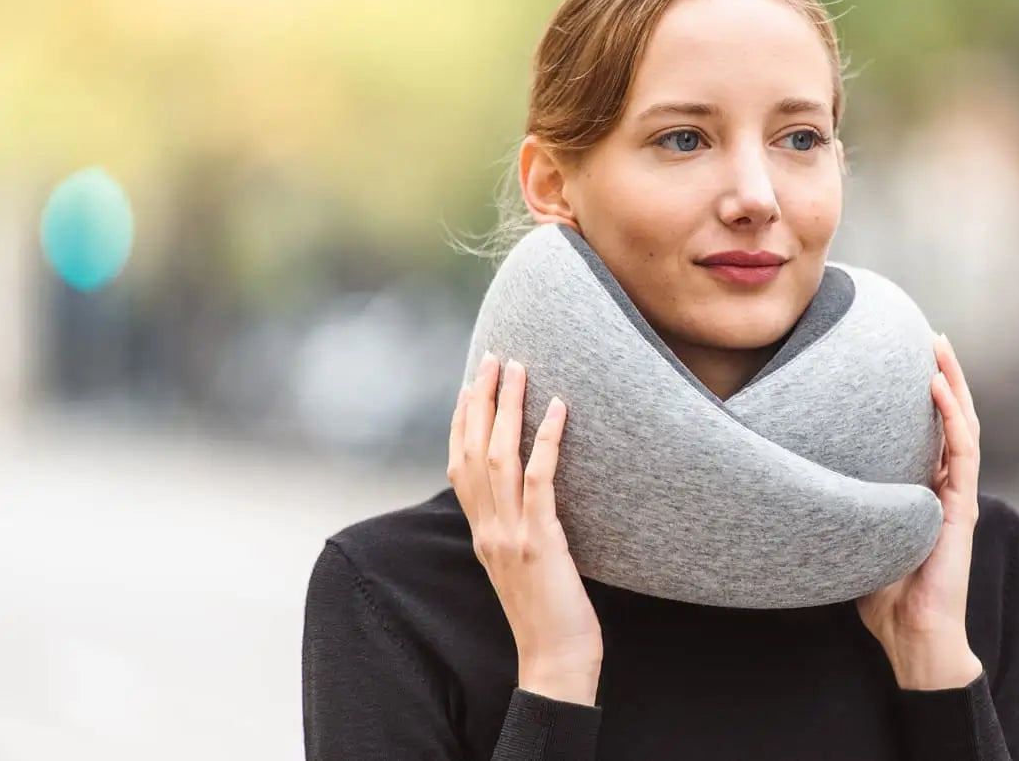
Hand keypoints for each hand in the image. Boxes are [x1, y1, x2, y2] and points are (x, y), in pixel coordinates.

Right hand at [448, 352, 602, 704]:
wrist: (554, 660)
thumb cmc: (547, 614)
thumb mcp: (520, 564)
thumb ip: (514, 527)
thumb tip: (527, 491)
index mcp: (481, 532)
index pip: (460, 465)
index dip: (464, 421)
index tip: (472, 383)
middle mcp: (487, 528)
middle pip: (473, 451)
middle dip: (482, 400)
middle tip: (493, 357)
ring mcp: (511, 534)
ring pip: (499, 458)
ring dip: (509, 408)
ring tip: (520, 368)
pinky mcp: (541, 541)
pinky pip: (539, 481)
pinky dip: (546, 441)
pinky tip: (558, 409)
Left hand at [856, 333, 984, 689]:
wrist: (913, 635)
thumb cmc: (885, 592)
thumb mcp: (859, 533)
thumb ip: (844, 503)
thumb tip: (793, 474)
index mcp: (926, 490)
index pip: (930, 431)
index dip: (925, 394)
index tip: (906, 357)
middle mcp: (947, 487)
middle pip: (952, 417)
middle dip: (944, 374)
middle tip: (930, 336)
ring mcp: (958, 495)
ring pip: (963, 424)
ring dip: (953, 383)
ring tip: (939, 347)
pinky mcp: (961, 508)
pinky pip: (961, 452)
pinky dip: (951, 416)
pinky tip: (938, 388)